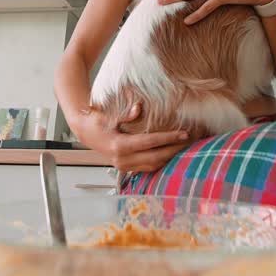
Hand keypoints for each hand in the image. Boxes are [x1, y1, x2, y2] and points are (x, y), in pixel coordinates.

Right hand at [78, 102, 193, 172]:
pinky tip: (172, 155)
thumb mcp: (109, 115)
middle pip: (155, 157)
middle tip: (190, 142)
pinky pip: (147, 168)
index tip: (183, 134)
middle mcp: (123, 159)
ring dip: (170, 157)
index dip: (168, 138)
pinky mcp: (126, 168)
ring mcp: (124, 166)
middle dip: (174, 149)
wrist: (85, 132)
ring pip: (153, 165)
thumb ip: (125, 114)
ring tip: (185, 149)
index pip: (150, 142)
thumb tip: (139, 107)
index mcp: (120, 146)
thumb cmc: (97, 121)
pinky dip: (161, 162)